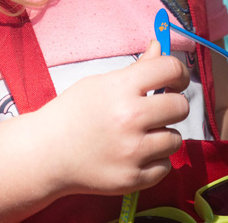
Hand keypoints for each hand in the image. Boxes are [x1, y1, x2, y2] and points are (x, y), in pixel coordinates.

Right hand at [34, 40, 189, 196]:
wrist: (46, 153)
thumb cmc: (72, 113)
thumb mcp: (100, 83)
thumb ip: (137, 68)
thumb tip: (161, 48)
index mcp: (121, 88)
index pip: (170, 69)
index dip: (179, 72)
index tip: (176, 80)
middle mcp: (130, 118)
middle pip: (180, 106)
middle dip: (172, 105)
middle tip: (157, 110)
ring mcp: (132, 152)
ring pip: (175, 139)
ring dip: (162, 135)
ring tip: (140, 135)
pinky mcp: (132, 179)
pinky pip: (165, 166)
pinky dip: (154, 161)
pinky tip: (136, 154)